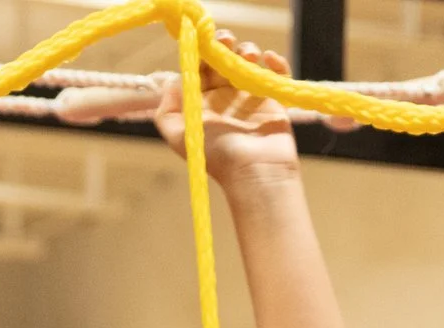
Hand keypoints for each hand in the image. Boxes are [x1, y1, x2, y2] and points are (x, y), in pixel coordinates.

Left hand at [154, 34, 296, 185]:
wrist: (256, 172)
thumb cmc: (218, 156)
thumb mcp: (181, 136)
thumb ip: (167, 112)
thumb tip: (172, 83)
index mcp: (203, 102)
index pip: (200, 67)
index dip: (202, 52)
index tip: (205, 42)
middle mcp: (225, 97)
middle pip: (224, 60)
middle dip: (224, 45)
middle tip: (226, 40)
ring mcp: (250, 97)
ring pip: (248, 62)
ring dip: (247, 51)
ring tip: (249, 54)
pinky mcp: (274, 100)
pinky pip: (276, 75)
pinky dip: (276, 63)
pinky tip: (269, 60)